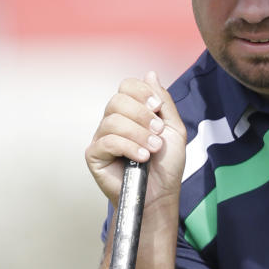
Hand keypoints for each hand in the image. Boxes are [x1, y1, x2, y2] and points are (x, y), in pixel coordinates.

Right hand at [86, 72, 186, 209]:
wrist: (160, 195)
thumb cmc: (166, 166)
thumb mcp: (174, 129)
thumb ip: (164, 102)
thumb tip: (150, 74)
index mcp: (131, 112)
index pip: (127, 86)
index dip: (141, 92)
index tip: (157, 109)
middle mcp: (114, 121)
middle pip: (117, 100)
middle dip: (142, 115)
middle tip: (158, 133)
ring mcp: (102, 137)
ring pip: (113, 121)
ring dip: (138, 134)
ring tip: (153, 150)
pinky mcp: (94, 155)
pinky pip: (107, 141)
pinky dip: (128, 147)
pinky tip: (141, 158)